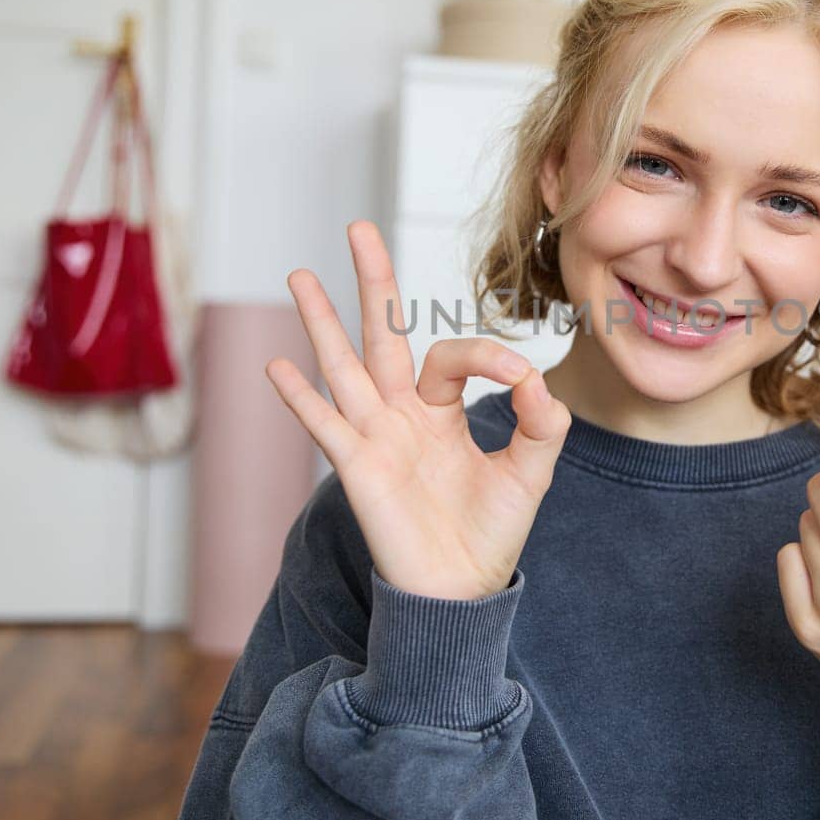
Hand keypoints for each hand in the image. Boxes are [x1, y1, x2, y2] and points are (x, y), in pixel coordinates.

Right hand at [266, 220, 571, 600]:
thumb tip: (538, 381)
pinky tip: (277, 365)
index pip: (454, 356)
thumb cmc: (492, 532)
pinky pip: (325, 426)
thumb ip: (542, 424)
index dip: (490, 355)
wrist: (463, 591)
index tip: (520, 377)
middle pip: (381, 335)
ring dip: (321, 321)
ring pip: (343, 366)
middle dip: (372, 282)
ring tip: (298, 274)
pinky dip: (301, 397)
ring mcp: (374, 437)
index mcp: (442, 409)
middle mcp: (401, 414)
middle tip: (359, 228)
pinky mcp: (358, 469)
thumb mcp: (531, 472)